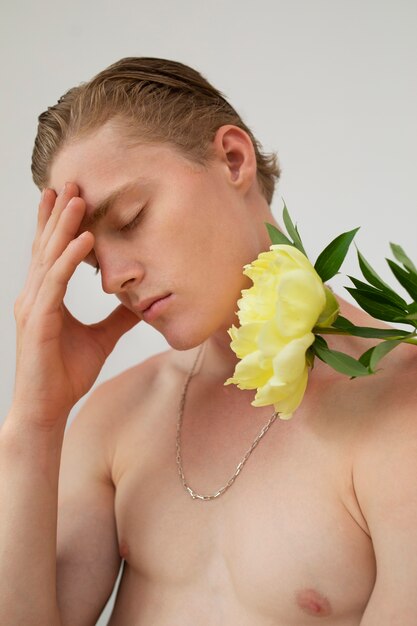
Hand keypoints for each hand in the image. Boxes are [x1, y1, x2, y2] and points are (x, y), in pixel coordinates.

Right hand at [12, 183, 139, 428]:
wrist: (46, 409)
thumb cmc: (66, 374)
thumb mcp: (101, 339)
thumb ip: (117, 318)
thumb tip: (140, 304)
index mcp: (46, 297)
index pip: (52, 253)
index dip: (58, 224)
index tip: (72, 196)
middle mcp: (35, 295)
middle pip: (47, 246)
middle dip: (58, 213)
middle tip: (71, 182)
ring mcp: (34, 306)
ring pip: (49, 257)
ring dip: (63, 226)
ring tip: (78, 198)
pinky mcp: (38, 321)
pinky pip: (56, 282)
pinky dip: (70, 259)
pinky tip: (85, 241)